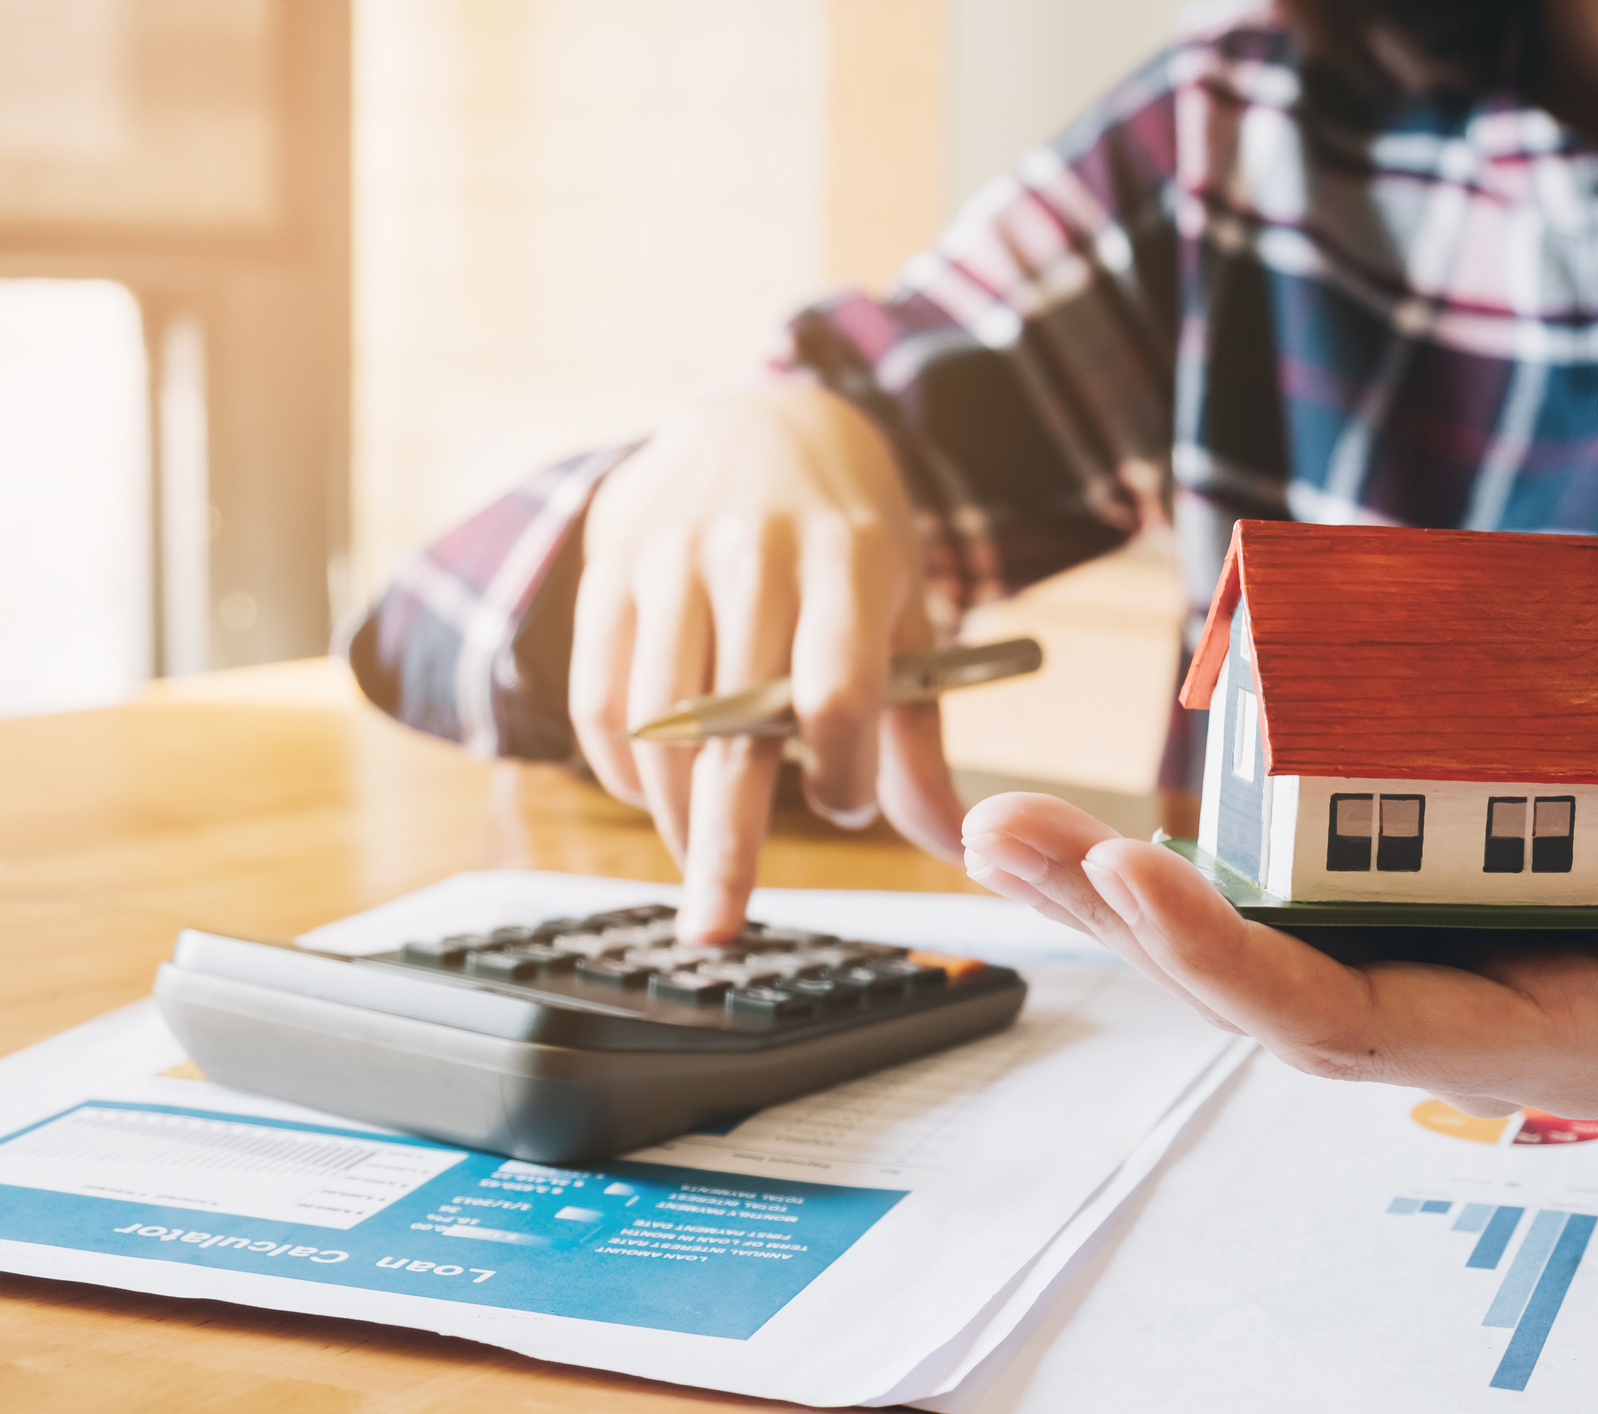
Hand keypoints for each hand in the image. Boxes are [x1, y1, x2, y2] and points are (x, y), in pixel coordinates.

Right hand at [570, 379, 964, 941]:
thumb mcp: (905, 613)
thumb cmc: (852, 537)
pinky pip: (599, 697)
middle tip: (716, 928)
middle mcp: (752, 554)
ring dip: (671, 812)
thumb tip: (951, 848)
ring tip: (699, 855)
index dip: (840, 773)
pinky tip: (653, 794)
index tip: (846, 803)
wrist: (765, 417)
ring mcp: (671, 559)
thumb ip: (917, 734)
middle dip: (722, 841)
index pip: (835, 694)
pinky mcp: (609, 570)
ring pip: (655, 723)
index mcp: (847, 559)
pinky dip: (621, 767)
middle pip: (731, 728)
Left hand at [957, 698, 1597, 1116]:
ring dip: (1111, 902)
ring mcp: (1405, 969)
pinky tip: (1069, 833)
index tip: (1138, 875)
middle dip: (1126, 926)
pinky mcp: (1380, 911)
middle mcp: (1446, 1019)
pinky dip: (1160, 873)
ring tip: (999, 832)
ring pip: (1234, 958)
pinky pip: (1255, 905)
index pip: (1353, 1024)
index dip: (1235, 961)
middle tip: (1006, 836)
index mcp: (1533, 1034)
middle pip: (1255, 998)